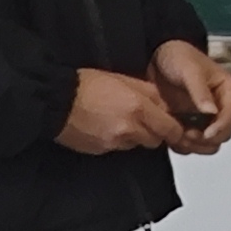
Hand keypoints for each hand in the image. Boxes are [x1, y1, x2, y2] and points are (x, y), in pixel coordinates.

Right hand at [59, 66, 183, 154]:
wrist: (55, 101)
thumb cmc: (86, 85)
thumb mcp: (123, 79)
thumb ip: (149, 92)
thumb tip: (165, 103)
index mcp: (138, 107)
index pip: (171, 129)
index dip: (175, 129)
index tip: (175, 126)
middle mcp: (129, 128)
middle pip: (156, 140)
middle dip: (155, 132)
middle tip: (146, 120)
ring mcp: (114, 142)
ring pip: (136, 145)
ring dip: (135, 136)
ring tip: (121, 121)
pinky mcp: (101, 150)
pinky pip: (118, 148)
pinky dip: (117, 140)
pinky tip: (107, 127)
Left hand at [150, 39, 230, 154]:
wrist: (156, 58)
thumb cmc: (178, 56)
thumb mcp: (190, 70)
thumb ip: (200, 91)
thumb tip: (212, 112)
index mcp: (227, 90)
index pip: (230, 115)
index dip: (219, 127)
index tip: (205, 134)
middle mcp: (219, 106)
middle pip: (223, 133)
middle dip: (206, 139)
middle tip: (188, 134)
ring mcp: (204, 117)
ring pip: (210, 143)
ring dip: (196, 145)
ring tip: (179, 137)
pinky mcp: (189, 124)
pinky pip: (192, 144)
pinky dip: (184, 146)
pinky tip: (172, 137)